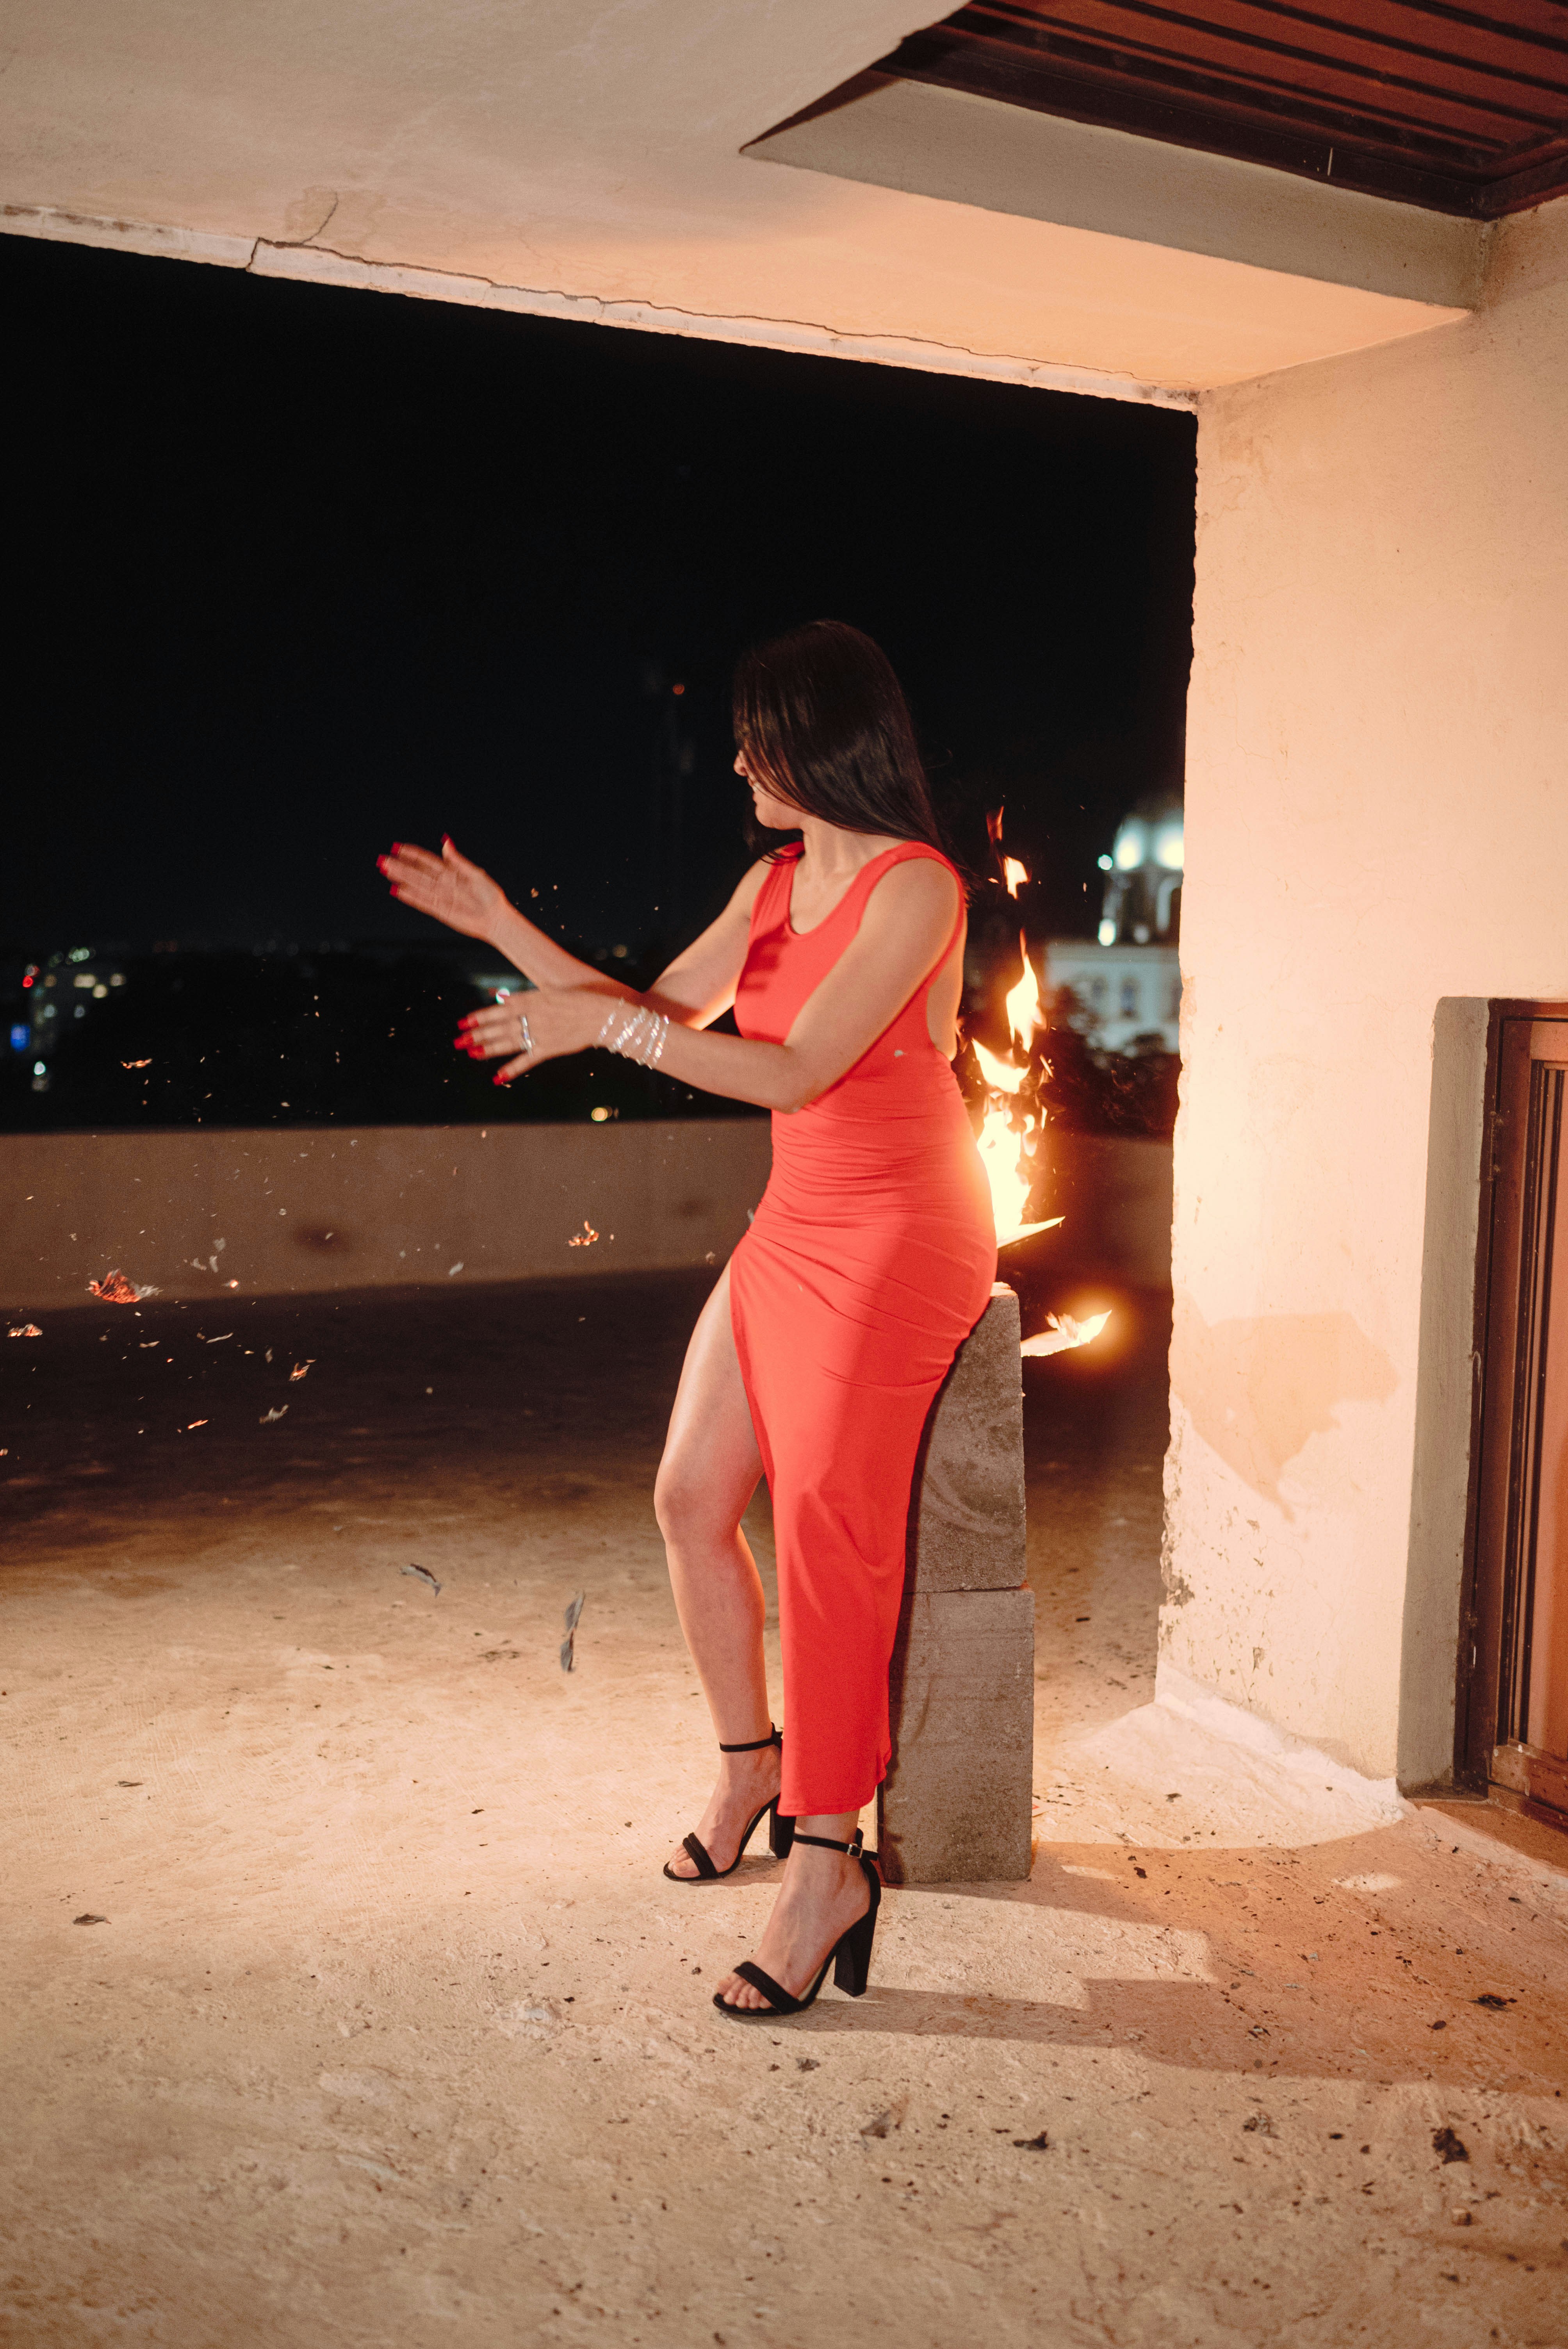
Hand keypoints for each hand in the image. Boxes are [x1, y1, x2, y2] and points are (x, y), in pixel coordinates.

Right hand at [378, 836, 507, 940]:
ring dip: (402, 879)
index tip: (399, 848)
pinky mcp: (440, 911)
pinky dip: (411, 897)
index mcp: (452, 872)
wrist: (495, 919)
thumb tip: (445, 843)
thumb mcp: (476, 874)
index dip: (414, 854)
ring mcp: (440, 897)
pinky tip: (398, 891)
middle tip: (384, 860)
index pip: (428, 861)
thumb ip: (458, 860)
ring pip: (417, 886)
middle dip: (401, 866)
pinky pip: (423, 903)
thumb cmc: (490, 896)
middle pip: (418, 873)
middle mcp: (443, 884)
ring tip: (387, 871)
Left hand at [457, 986, 622, 1084]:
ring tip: (471, 1053)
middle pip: (498, 1027)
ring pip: (508, 1042)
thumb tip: (502, 1000)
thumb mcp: (549, 992)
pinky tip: (497, 1077)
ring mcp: (539, 1033)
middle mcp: (532, 1017)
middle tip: (459, 1041)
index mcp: (531, 1000)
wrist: (601, 1015)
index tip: (464, 1022)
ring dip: (488, 1049)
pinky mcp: (549, 1049)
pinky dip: (512, 1069)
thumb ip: (525, 998)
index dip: (479, 1017)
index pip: (498, 1010)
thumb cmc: (578, 1000)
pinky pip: (526, 1060)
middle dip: (477, 1034)